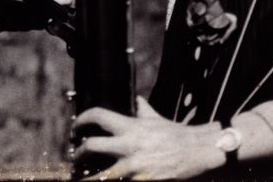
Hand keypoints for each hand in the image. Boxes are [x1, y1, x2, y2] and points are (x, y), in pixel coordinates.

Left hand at [73, 98, 223, 179]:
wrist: (198, 152)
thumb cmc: (176, 135)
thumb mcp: (157, 119)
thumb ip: (143, 110)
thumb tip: (137, 100)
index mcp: (131, 127)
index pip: (99, 116)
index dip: (82, 119)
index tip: (76, 126)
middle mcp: (128, 146)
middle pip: (91, 146)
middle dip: (79, 153)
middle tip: (75, 156)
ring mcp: (133, 166)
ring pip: (102, 174)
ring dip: (89, 177)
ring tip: (81, 178)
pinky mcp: (141, 181)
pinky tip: (107, 181)